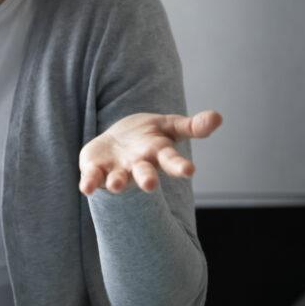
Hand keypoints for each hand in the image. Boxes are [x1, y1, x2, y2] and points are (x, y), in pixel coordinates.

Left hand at [78, 110, 221, 195]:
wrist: (119, 142)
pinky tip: (86, 188)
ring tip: (116, 186)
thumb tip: (218, 117)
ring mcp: (118, 170)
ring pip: (119, 180)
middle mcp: (139, 166)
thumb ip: (193, 126)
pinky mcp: (96, 170)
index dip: (180, 165)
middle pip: (145, 173)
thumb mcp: (171, 126)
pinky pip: (93, 178)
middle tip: (150, 185)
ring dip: (117, 183)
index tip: (190, 170)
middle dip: (147, 179)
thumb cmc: (149, 136)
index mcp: (158, 154)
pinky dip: (90, 183)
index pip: (172, 160)